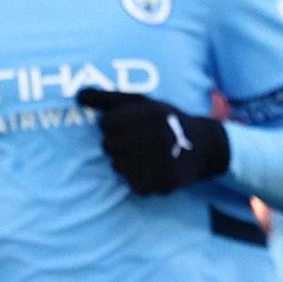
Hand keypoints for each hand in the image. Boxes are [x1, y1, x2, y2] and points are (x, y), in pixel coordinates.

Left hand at [77, 89, 230, 193]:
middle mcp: (156, 135)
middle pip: (108, 145)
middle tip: (138, 142)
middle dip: (119, 144)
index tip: (130, 126)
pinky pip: (133, 184)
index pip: (106, 123)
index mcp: (149, 113)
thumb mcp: (141, 103)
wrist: (205, 146)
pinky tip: (153, 170)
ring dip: (127, 163)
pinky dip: (139, 180)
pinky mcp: (164, 182)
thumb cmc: (165, 121)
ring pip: (118, 166)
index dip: (115, 125)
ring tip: (147, 156)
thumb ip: (108, 98)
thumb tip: (78, 96)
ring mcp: (161, 160)